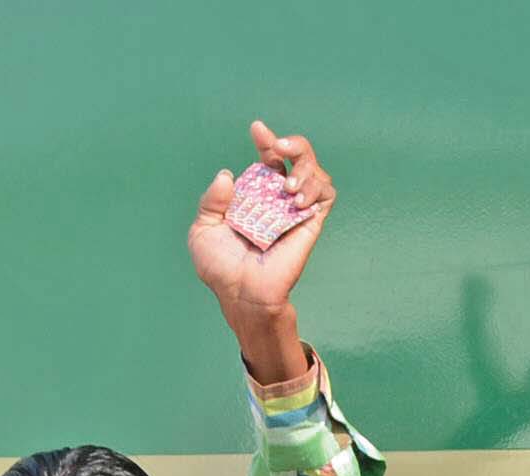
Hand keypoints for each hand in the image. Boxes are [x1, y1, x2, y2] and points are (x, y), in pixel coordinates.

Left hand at [189, 120, 332, 375]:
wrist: (240, 293)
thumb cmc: (221, 267)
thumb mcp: (203, 229)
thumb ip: (211, 201)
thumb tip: (227, 175)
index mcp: (255, 195)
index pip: (267, 159)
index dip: (266, 140)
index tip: (257, 129)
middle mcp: (278, 199)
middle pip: (297, 157)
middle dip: (292, 144)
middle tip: (277, 148)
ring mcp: (295, 210)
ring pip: (315, 172)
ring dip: (305, 168)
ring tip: (288, 188)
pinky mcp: (310, 223)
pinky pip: (326, 195)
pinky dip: (316, 188)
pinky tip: (297, 199)